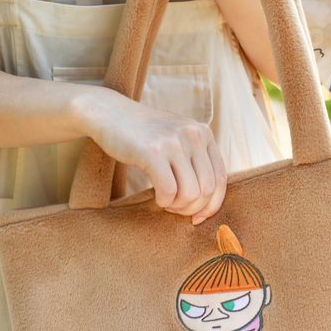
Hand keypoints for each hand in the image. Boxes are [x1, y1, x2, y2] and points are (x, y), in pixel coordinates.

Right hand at [77, 88, 226, 224]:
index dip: (212, 205)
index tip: (198, 217)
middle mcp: (193, 135)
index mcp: (204, 133)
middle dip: (192, 208)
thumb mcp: (177, 139)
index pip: (220, 179)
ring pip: (191, 193)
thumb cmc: (143, 135)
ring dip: (177, 206)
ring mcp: (173, 142)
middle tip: (174, 208)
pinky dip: (164, 201)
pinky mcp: (153, 152)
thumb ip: (195, 162)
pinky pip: (169, 191)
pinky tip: (156, 197)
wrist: (109, 113)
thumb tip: (208, 205)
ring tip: (165, 201)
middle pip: (207, 190)